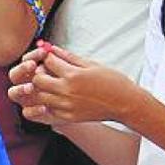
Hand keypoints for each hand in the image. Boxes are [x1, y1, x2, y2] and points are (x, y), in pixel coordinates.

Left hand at [10, 41, 146, 125]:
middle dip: (39, 72)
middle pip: (38, 79)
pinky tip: (56, 97)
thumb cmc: (112, 81)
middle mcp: (67, 91)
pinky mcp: (68, 116)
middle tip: (47, 70)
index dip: (46, 57)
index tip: (50, 56)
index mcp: (73, 75)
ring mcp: (67, 106)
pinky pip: (48, 110)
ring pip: (40, 96)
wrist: (126, 103)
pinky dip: (48, 102)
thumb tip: (51, 48)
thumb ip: (68, 57)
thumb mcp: (91, 64)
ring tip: (51, 84)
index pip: (47, 62)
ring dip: (41, 88)